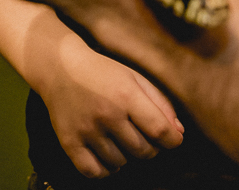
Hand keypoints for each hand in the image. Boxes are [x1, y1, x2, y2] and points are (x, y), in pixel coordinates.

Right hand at [39, 37, 183, 177]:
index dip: (173, 140)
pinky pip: (94, 172)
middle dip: (151, 148)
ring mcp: (86, 130)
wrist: (60, 67)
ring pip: (121, 163)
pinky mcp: (69, 142)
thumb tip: (178, 134)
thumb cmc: (104, 73)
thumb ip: (160, 104)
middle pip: (143, 151)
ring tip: (120, 139)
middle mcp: (107, 114)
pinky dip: (105, 170)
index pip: (160, 131)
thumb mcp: (135, 78)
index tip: (172, 140)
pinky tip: (108, 156)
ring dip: (126, 156)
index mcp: (126, 94)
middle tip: (142, 135)